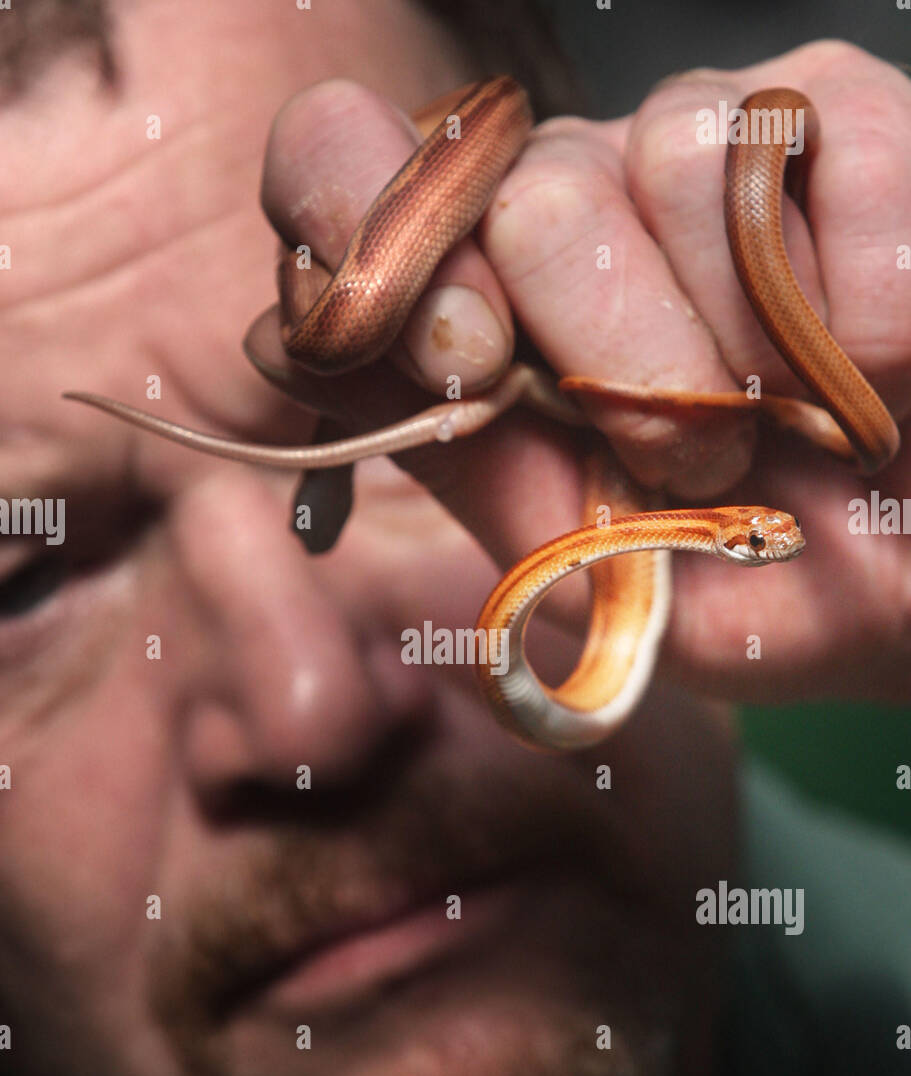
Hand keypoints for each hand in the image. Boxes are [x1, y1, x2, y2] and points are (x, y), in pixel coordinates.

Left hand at [250, 41, 910, 704]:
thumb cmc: (773, 584)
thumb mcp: (604, 572)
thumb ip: (469, 463)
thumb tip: (310, 347)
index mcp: (488, 300)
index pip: (335, 169)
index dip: (371, 245)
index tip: (468, 365)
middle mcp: (577, 197)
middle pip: (529, 197)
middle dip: (626, 368)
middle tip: (710, 461)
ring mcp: (706, 141)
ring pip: (670, 154)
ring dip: (753, 345)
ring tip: (806, 417)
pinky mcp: (837, 113)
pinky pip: (825, 147)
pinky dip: (865, 301)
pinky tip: (885, 364)